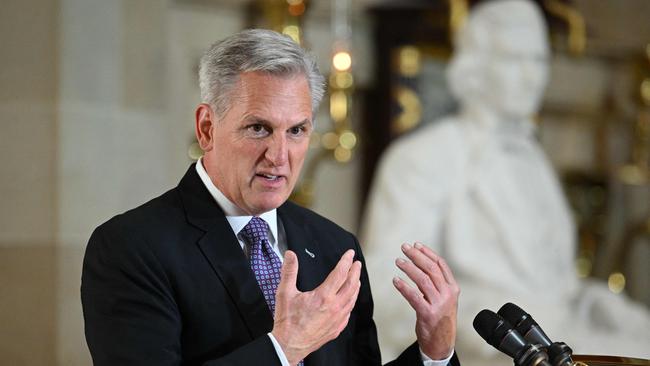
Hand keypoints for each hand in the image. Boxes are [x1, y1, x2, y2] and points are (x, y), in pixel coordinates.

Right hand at [272, 249, 361, 364]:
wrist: (289, 345)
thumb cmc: (287, 322)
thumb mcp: (285, 293)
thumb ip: (289, 271)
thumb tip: (290, 255)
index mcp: (323, 296)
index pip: (340, 273)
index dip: (346, 261)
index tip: (350, 254)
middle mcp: (334, 307)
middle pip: (351, 285)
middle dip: (355, 272)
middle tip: (357, 264)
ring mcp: (337, 319)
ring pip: (352, 299)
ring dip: (355, 286)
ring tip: (356, 279)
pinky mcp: (336, 328)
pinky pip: (349, 312)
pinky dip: (351, 302)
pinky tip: (349, 301)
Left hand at [393, 242, 458, 359]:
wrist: (442, 343)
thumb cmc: (440, 318)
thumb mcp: (445, 298)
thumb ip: (437, 283)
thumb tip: (421, 262)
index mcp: (453, 288)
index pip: (440, 264)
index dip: (427, 252)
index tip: (416, 244)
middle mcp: (447, 294)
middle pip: (431, 269)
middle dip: (416, 256)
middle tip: (404, 248)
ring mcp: (438, 304)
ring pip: (423, 279)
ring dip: (409, 268)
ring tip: (398, 261)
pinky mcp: (428, 314)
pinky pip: (414, 296)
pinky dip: (403, 287)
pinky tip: (395, 280)